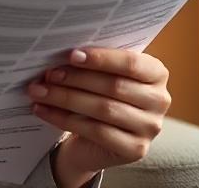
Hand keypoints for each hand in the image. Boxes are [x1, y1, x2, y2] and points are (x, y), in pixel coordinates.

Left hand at [27, 48, 171, 187]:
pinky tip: (43, 110)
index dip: (101, 59)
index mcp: (156, 74)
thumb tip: (59, 50)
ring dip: (65, 98)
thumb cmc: (100, 94)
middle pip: (114, 86)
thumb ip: (92, 62)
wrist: (98, 138)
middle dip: (76, 79)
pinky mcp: (136, 149)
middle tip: (48, 74)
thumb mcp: (102, 74)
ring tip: (39, 91)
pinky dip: (64, 119)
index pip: (131, 63)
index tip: (71, 55)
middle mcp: (159, 100)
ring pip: (103, 109)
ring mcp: (150, 127)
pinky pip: (96, 131)